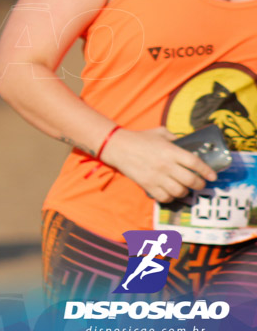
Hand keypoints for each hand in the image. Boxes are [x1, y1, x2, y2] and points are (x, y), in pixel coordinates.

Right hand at [102, 127, 217, 202]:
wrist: (117, 146)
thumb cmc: (139, 138)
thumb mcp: (160, 132)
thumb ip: (175, 138)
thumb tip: (187, 145)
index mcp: (170, 151)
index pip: (195, 163)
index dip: (207, 171)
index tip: (213, 176)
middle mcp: (166, 165)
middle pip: (191, 180)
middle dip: (199, 184)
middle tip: (199, 183)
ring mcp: (156, 177)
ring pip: (179, 191)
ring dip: (185, 192)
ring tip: (184, 188)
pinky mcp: (147, 185)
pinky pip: (165, 198)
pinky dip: (170, 197)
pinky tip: (170, 192)